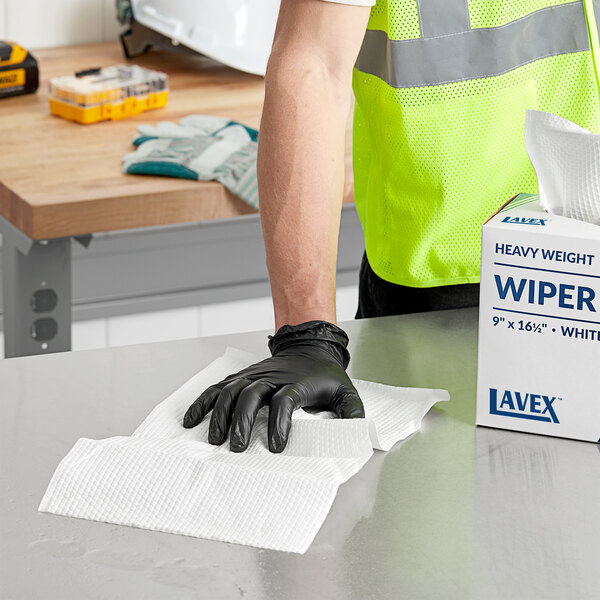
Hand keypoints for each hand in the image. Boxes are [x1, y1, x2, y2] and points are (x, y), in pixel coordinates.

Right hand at [182, 321, 363, 452]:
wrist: (310, 347)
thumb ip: (352, 417)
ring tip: (213, 439)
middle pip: (251, 394)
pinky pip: (218, 387)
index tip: (275, 447)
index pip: (285, 401)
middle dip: (241, 421)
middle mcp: (273, 377)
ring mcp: (255, 375)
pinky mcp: (243, 376)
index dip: (278, 424)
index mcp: (298, 383)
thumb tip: (355, 440)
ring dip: (219, 414)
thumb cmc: (326, 376)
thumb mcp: (347, 394)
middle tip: (236, 447)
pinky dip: (203, 402)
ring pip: (231, 389)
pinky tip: (191, 419)